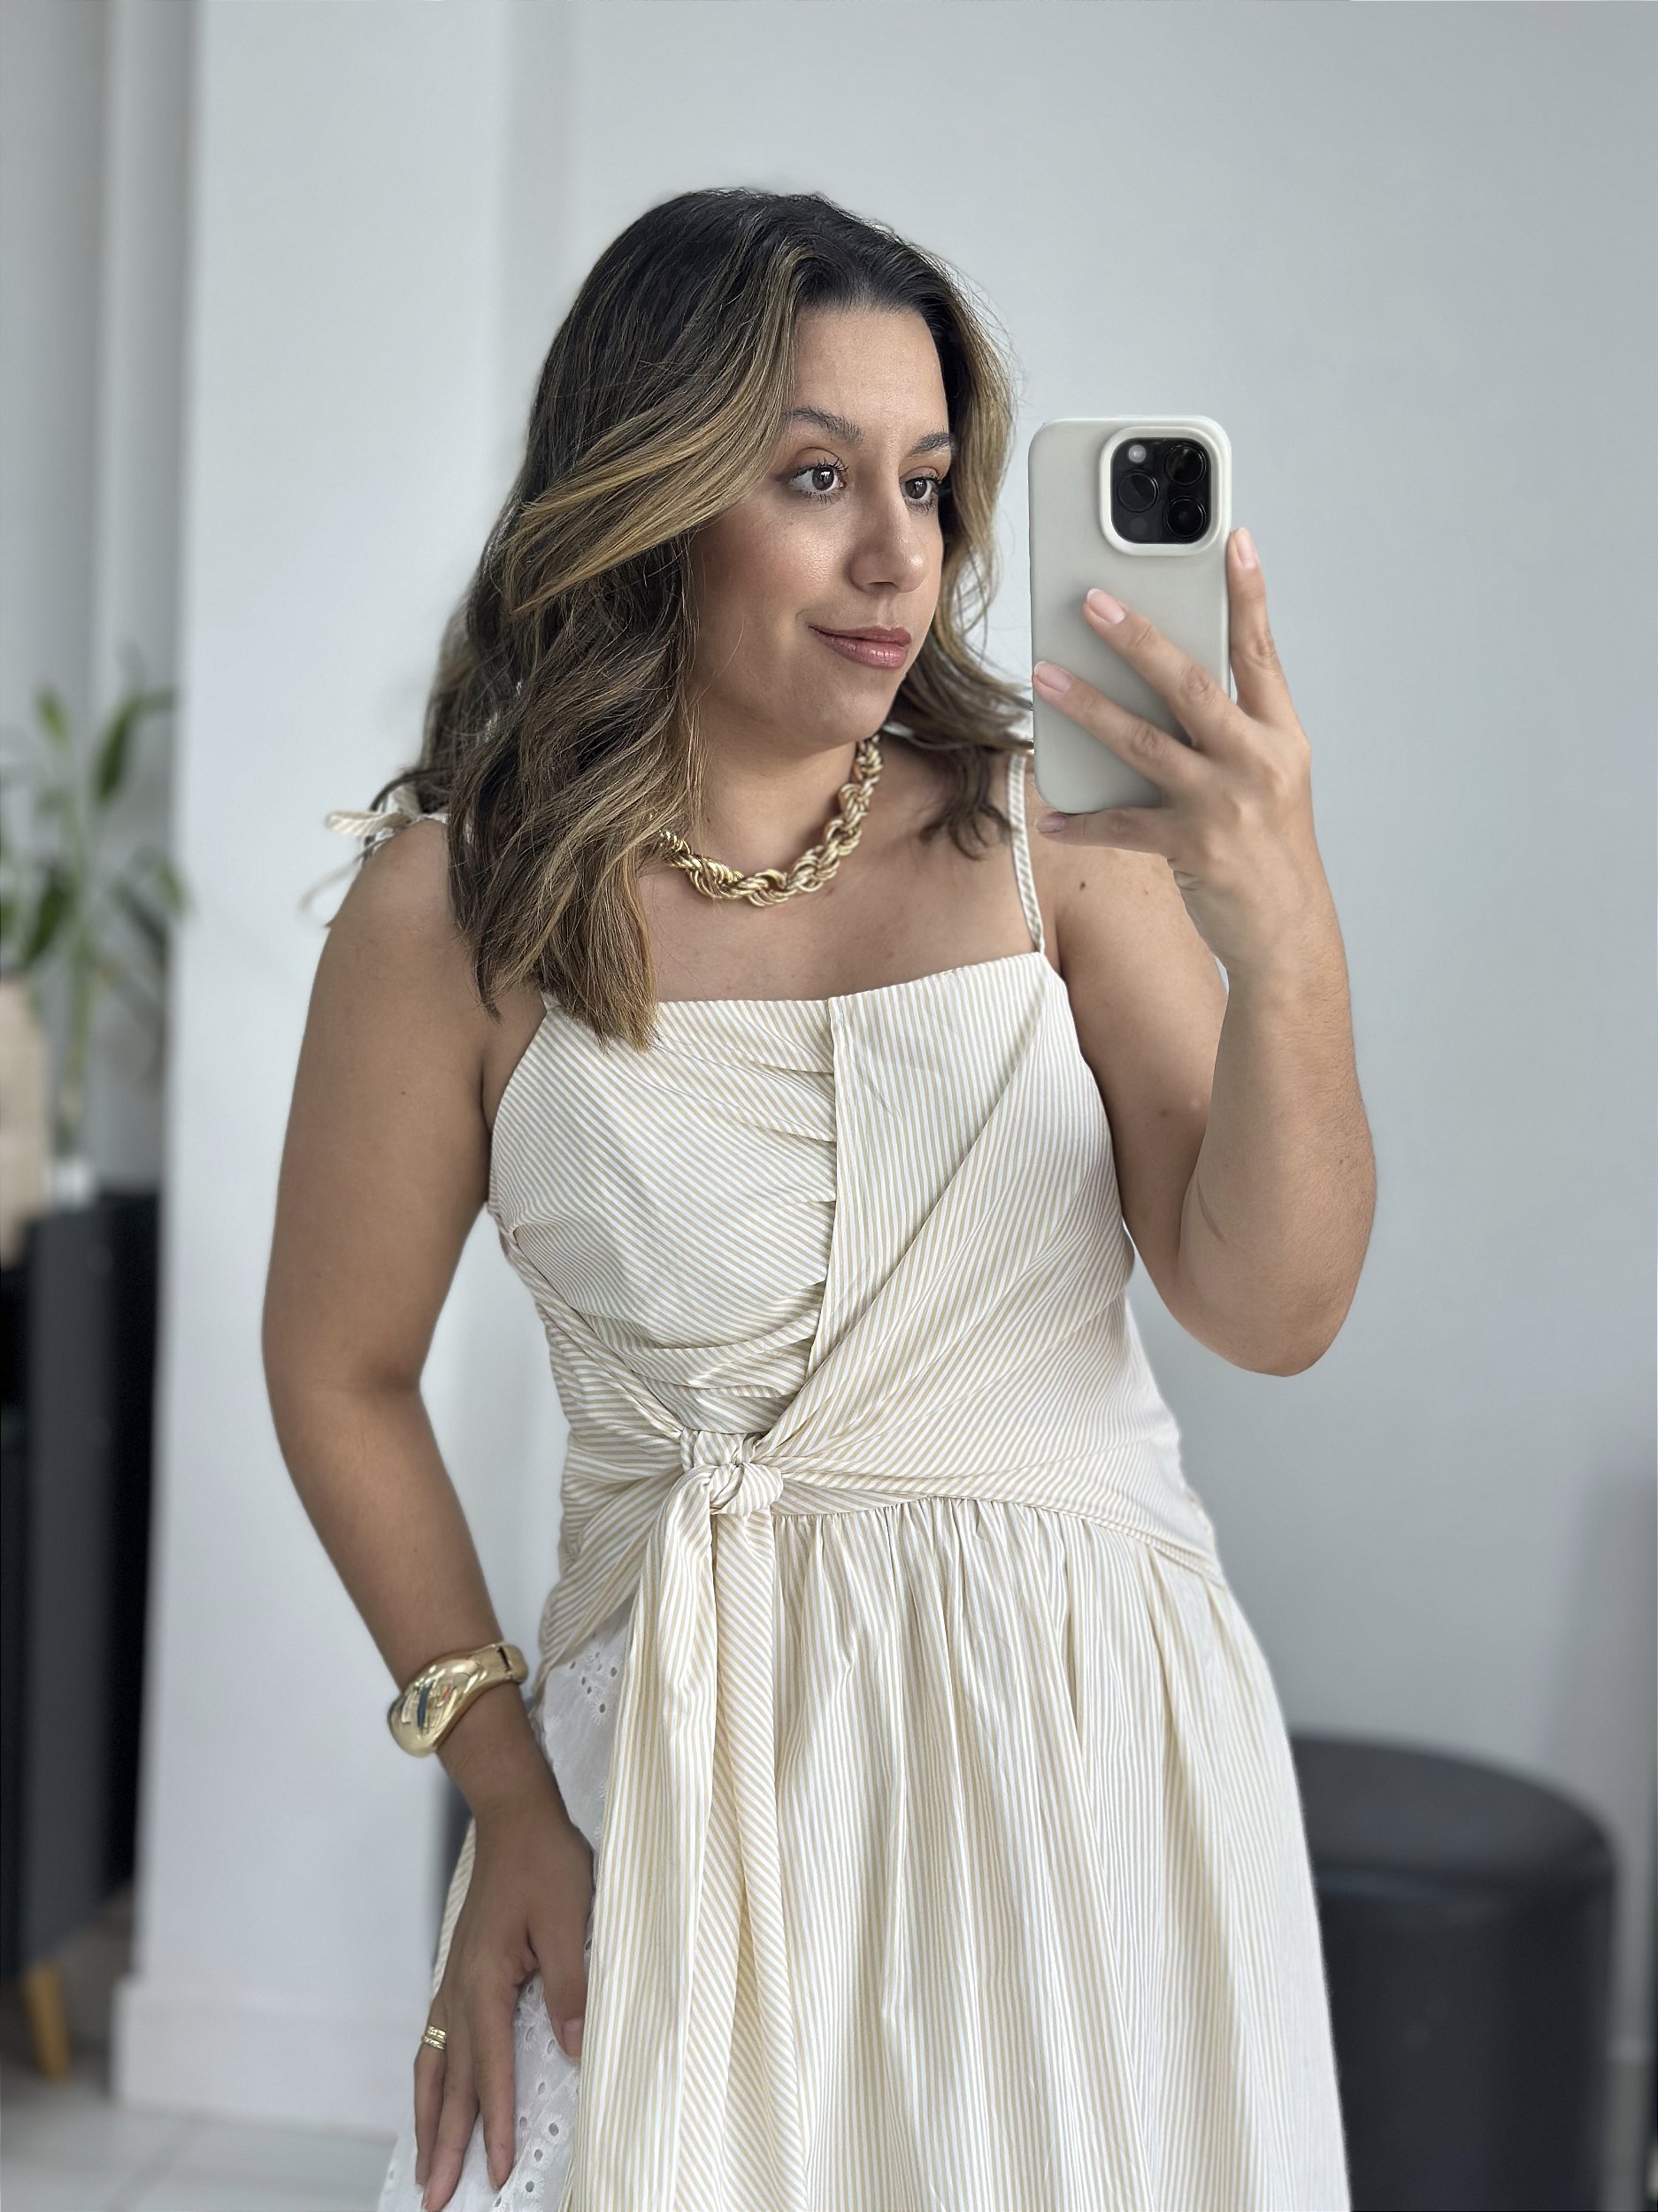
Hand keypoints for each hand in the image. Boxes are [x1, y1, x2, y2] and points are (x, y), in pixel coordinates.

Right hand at [414, 1776, 594, 2209]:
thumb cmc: (545, 1860)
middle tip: (435, 2200)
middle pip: (449, 2082)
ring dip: (428, 2118)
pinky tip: (433, 2093)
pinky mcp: (459, 1970)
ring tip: (424, 2165)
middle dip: (443, 2144)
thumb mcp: (570, 1919)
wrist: (514, 1814)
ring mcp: (454, 1980)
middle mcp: (460, 1988)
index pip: (491, 2071)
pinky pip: (436, 2039)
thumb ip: (571, 1986)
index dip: (497, 2125)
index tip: (500, 2173)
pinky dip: (430, 2079)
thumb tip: (576, 2050)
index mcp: (486, 1981)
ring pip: (434, 2064)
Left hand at [1031, 526, 1333, 980]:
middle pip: (1188, 683)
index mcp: (1279, 734)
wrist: (1289, 934)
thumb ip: (1229, 729)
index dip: (1248, 592)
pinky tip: (1050, 817)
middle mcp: (1256, 760)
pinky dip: (1082, 821)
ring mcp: (1224, 803)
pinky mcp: (1192, 847)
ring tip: (1043, 677)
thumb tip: (1164, 682)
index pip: (1260, 650)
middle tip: (1091, 601)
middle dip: (1136, 638)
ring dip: (1086, 707)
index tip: (1234, 537)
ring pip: (1142, 742)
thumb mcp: (1269, 778)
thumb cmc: (1269, 848)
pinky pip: (1121, 826)